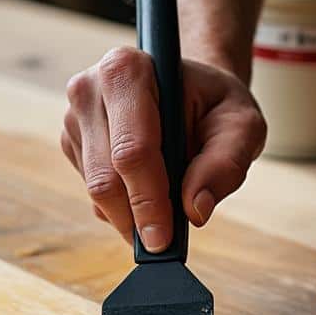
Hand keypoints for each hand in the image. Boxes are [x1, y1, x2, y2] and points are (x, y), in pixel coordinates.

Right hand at [61, 46, 265, 249]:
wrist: (192, 92)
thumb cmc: (216, 105)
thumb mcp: (242, 126)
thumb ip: (226, 164)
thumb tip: (195, 209)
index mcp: (128, 69)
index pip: (132, 150)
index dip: (148, 200)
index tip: (163, 238)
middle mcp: (90, 89)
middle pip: (106, 177)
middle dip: (136, 219)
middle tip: (164, 245)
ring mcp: (75, 118)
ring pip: (97, 191)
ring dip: (132, 215)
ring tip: (168, 210)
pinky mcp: (73, 144)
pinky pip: (93, 195)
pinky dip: (123, 208)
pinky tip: (149, 191)